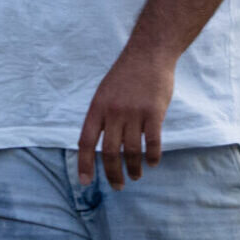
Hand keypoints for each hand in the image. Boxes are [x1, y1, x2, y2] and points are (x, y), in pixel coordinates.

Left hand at [78, 44, 174, 187]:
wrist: (149, 54)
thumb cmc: (125, 75)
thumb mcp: (104, 93)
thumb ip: (101, 117)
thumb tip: (96, 145)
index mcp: (97, 108)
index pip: (86, 141)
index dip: (85, 164)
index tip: (86, 181)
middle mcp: (114, 112)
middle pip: (110, 152)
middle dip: (113, 174)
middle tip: (118, 186)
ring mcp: (134, 112)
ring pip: (132, 151)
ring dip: (134, 169)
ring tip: (135, 176)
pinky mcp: (155, 112)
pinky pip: (153, 142)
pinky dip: (152, 157)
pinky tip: (152, 164)